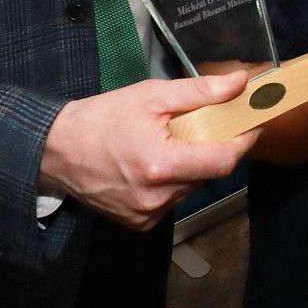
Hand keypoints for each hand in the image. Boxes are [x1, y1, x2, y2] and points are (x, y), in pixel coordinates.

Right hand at [40, 72, 256, 229]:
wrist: (55, 151)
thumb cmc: (102, 118)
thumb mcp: (150, 96)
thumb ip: (198, 92)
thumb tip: (239, 83)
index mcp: (161, 165)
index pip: (222, 161)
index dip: (242, 143)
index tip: (251, 125)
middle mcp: (157, 197)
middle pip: (207, 174)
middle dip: (211, 150)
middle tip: (202, 128)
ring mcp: (147, 215)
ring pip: (190, 188)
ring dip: (190, 167)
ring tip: (168, 146)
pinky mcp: (138, 224)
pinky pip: (171, 202)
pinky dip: (171, 184)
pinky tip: (151, 167)